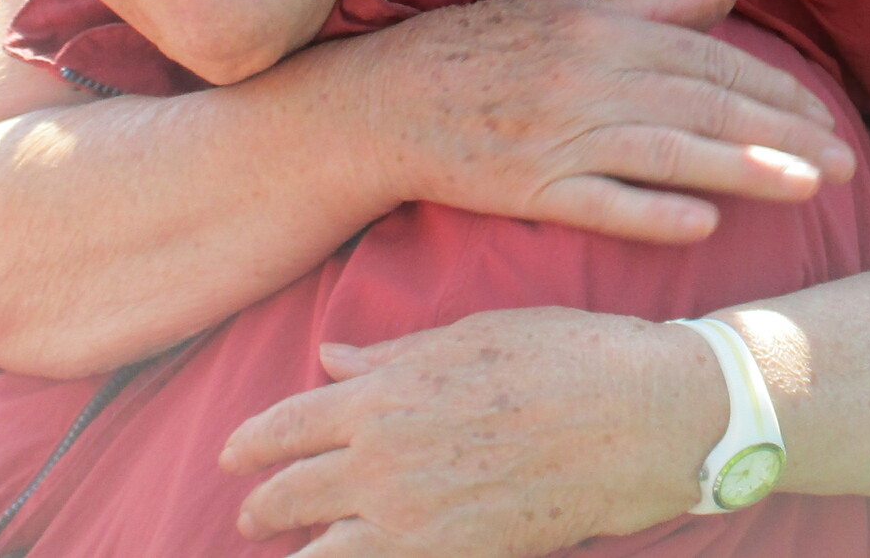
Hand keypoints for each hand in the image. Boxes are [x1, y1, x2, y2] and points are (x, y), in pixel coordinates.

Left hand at [226, 308, 720, 555]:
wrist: (638, 417)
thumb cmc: (564, 355)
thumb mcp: (470, 334)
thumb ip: (391, 356)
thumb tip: (331, 358)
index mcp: (385, 394)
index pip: (286, 425)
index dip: (248, 444)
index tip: (230, 455)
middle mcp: (385, 461)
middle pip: (291, 494)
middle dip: (261, 508)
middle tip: (248, 515)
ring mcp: (417, 519)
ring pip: (324, 553)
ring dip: (298, 555)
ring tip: (289, 556)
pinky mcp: (456, 556)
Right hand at [356, 0, 857, 244]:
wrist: (386, 98)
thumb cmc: (478, 48)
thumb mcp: (564, 9)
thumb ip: (651, 8)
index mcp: (601, 32)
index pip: (708, 62)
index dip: (773, 90)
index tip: (826, 114)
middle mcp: (589, 78)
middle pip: (703, 107)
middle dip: (783, 133)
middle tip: (846, 161)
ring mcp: (559, 134)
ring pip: (668, 153)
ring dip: (743, 170)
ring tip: (806, 188)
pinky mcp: (529, 185)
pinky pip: (599, 201)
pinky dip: (651, 212)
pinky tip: (703, 224)